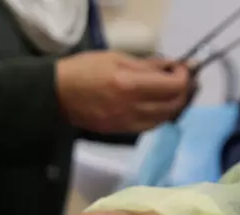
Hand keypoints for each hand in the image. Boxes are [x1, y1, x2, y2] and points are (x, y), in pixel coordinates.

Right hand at [56, 52, 194, 133]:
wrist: (55, 94)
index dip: (184, 76)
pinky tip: (154, 107)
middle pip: (173, 105)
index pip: (174, 87)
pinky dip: (157, 117)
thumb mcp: (115, 58)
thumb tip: (170, 67)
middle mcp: (131, 108)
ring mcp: (124, 123)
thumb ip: (146, 65)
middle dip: (182, 92)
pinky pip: (147, 127)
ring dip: (172, 106)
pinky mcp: (117, 131)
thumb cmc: (82, 70)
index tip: (179, 68)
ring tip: (168, 94)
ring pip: (163, 120)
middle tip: (178, 81)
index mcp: (130, 86)